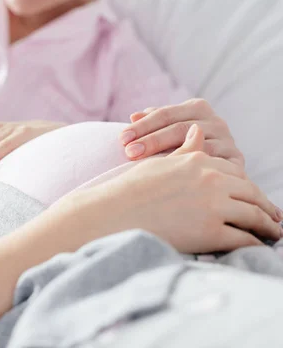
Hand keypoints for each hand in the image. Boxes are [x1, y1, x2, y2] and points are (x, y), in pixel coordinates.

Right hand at [64, 124, 280, 253]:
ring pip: (253, 215)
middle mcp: (210, 179)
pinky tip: (257, 248)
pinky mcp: (211, 231)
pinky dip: (254, 244)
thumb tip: (197, 131)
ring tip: (274, 233)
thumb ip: (184, 150)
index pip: (233, 172)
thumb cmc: (129, 190)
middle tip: (275, 217)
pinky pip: (243, 239)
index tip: (254, 197)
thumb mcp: (158, 164)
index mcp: (198, 161)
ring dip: (267, 225)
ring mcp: (213, 205)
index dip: (246, 186)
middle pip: (249, 192)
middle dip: (265, 205)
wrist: (112, 214)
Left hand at [119, 98, 244, 166]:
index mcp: (197, 108)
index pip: (165, 114)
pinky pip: (212, 166)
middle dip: (151, 140)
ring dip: (169, 157)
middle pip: (179, 128)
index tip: (121, 139)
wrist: (215, 176)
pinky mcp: (236, 163)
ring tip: (145, 167)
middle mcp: (215, 121)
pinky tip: (172, 179)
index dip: (142, 126)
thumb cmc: (181, 150)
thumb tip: (133, 116)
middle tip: (128, 153)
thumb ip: (152, 123)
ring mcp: (228, 141)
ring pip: (195, 147)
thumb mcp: (166, 133)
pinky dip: (192, 171)